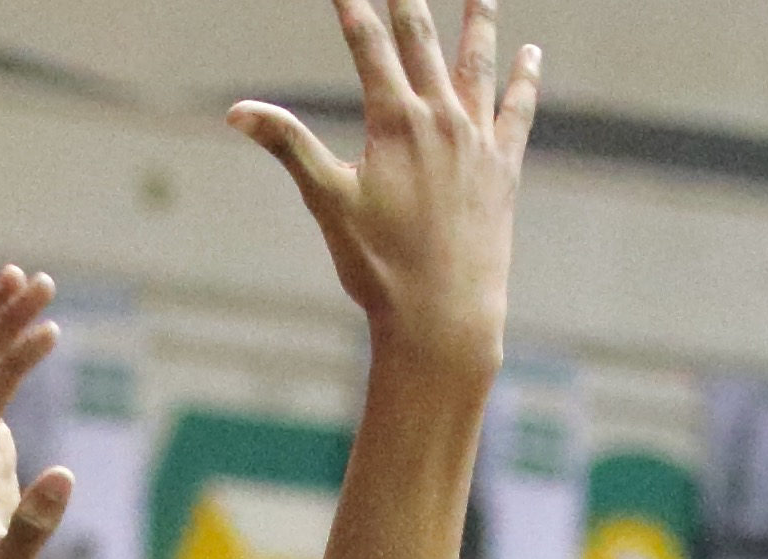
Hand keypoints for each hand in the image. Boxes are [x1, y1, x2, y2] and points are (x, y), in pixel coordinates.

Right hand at [231, 0, 543, 379]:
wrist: (444, 317)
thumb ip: (288, 146)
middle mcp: (442, 119)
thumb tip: (237, 111)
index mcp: (395, 123)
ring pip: (478, 63)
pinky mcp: (504, 167)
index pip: (368, 45)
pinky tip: (530, 52)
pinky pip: (518, 109)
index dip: (353, 5)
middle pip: (422, 40)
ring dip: (477, 21)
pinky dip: (524, 78)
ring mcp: (478, 140)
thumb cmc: (379, 267)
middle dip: (407, 0)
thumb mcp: (327, 203)